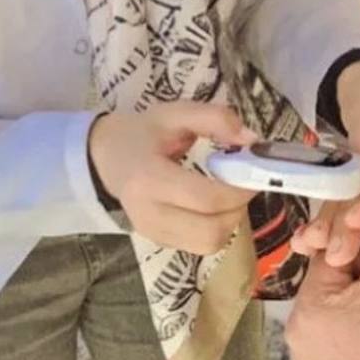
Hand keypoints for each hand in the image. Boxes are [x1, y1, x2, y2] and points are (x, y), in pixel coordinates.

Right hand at [88, 103, 256, 252]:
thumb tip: (252, 140)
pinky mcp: (158, 242)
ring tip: (226, 194)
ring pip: (209, 244)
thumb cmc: (142, 133)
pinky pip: (200, 246)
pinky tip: (212, 205)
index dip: (239, 190)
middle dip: (237, 209)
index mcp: (149, 179)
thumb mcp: (175, 113)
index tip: (254, 172)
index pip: (206, 199)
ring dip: (229, 221)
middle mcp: (148, 214)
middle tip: (241, 184)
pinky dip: (216, 228)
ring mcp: (152, 232)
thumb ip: (214, 119)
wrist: (105, 157)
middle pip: (211, 232)